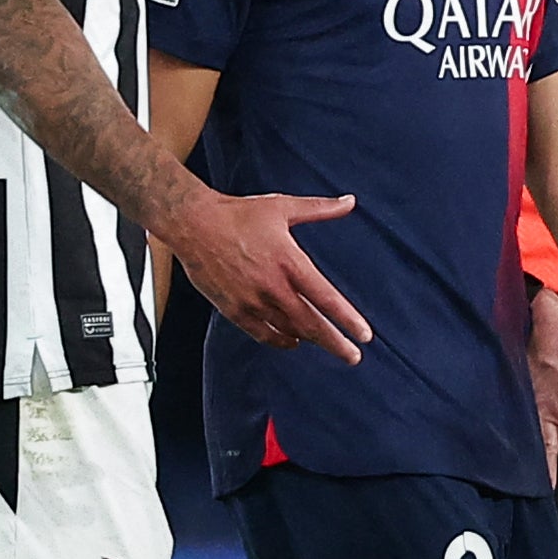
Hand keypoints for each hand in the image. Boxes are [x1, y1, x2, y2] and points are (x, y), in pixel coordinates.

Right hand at [165, 188, 371, 358]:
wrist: (192, 223)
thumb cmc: (239, 214)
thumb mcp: (284, 207)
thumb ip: (320, 209)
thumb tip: (351, 201)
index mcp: (289, 262)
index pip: (326, 299)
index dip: (347, 320)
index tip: (365, 335)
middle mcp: (272, 286)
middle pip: (311, 324)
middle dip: (335, 343)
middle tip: (353, 356)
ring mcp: (251, 300)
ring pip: (288, 330)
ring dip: (309, 339)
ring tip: (325, 342)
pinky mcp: (233, 309)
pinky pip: (262, 334)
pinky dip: (280, 341)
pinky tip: (292, 342)